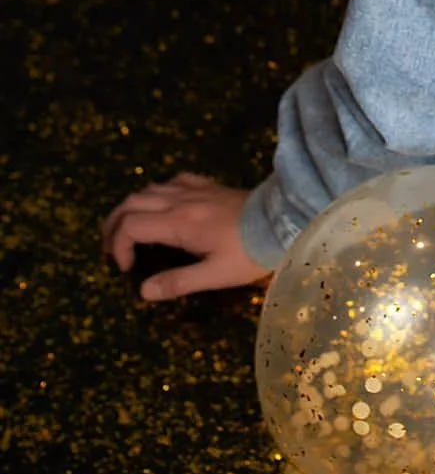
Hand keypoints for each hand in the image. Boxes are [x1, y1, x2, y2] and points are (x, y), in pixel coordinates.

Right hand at [102, 170, 273, 299]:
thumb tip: (144, 292)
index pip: (131, 227)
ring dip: (131, 208)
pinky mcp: (210, 186)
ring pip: (149, 189)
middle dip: (113, 225)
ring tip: (127, 230)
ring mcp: (195, 189)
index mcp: (179, 222)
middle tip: (109, 248)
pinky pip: (173, 181)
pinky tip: (162, 206)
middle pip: (131, 203)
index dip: (118, 247)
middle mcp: (181, 200)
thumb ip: (178, 282)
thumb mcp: (215, 275)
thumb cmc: (251, 252)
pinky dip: (158, 193)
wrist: (285, 221)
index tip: (126, 269)